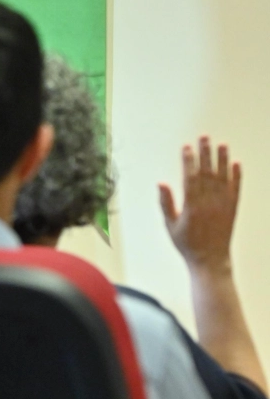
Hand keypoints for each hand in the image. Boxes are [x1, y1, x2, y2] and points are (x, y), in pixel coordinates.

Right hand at [160, 136, 241, 274]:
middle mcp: (209, 203)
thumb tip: (161, 183)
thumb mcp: (170, 225)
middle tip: (204, 137)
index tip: (186, 146)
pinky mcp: (233, 209)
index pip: (190, 176)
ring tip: (222, 145)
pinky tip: (236, 164)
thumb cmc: (188, 244)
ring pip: (223, 177)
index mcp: (192, 205)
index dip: (188, 160)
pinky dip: (237, 176)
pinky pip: (236, 189)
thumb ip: (166, 203)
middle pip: (207, 172)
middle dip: (205, 153)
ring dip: (222, 160)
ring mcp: (223, 205)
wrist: (211, 261)